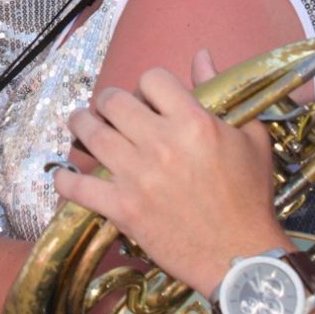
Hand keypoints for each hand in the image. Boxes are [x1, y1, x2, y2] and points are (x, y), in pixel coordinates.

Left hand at [53, 50, 290, 297]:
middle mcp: (160, 143)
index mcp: (193, 122)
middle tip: (110, 112)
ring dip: (80, 125)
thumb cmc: (250, 197)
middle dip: (109, 101)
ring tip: (81, 126)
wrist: (242, 257)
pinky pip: (78, 186)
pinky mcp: (122, 208)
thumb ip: (221, 93)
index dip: (147, 85)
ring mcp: (137, 176)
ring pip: (90, 134)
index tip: (148, 99)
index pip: (151, 78)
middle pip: (113, 101)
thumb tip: (201, 55)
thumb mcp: (250, 138)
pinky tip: (64, 176)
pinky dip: (65, 180)